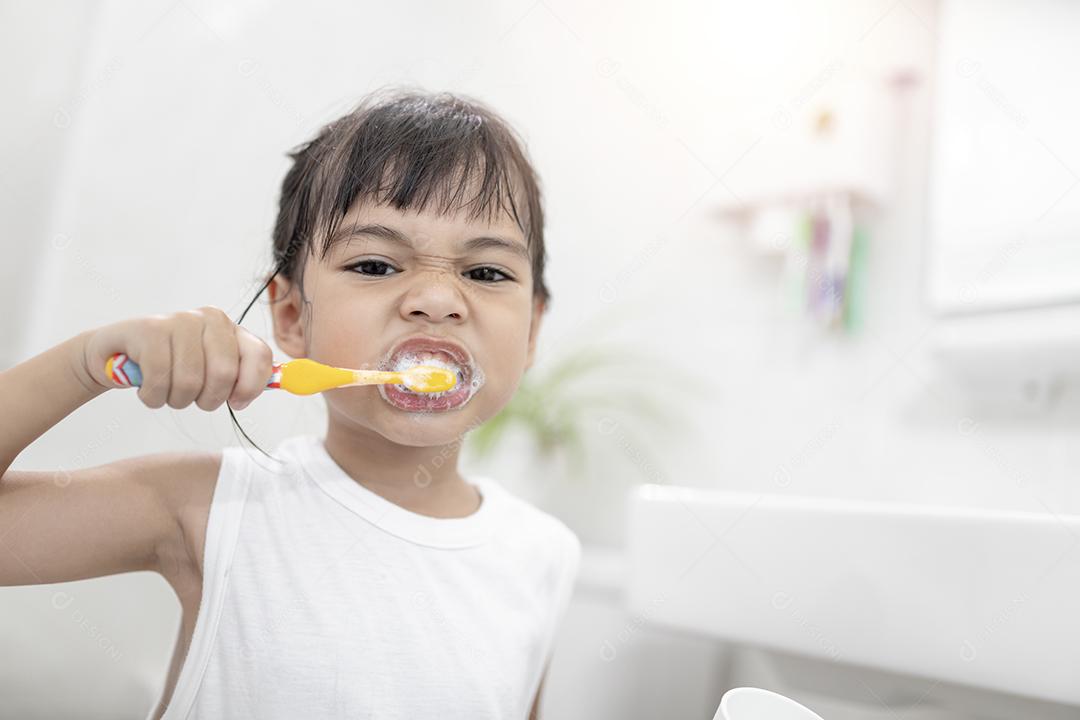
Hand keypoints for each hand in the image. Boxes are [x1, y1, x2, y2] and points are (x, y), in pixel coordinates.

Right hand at [79, 306, 273, 410]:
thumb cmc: (172, 366)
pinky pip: (158, 381)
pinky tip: (147, 388)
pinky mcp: (148, 330)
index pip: (259, 356)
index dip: (251, 387)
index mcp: (230, 328)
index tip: (237, 402)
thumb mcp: (212, 368)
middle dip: (207, 399)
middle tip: (192, 398)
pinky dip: (152, 396)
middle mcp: (209, 318)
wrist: (116, 354)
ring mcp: (178, 321)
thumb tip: (282, 383)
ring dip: (176, 400)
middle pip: (224, 375)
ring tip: (166, 390)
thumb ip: (245, 375)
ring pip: (189, 383)